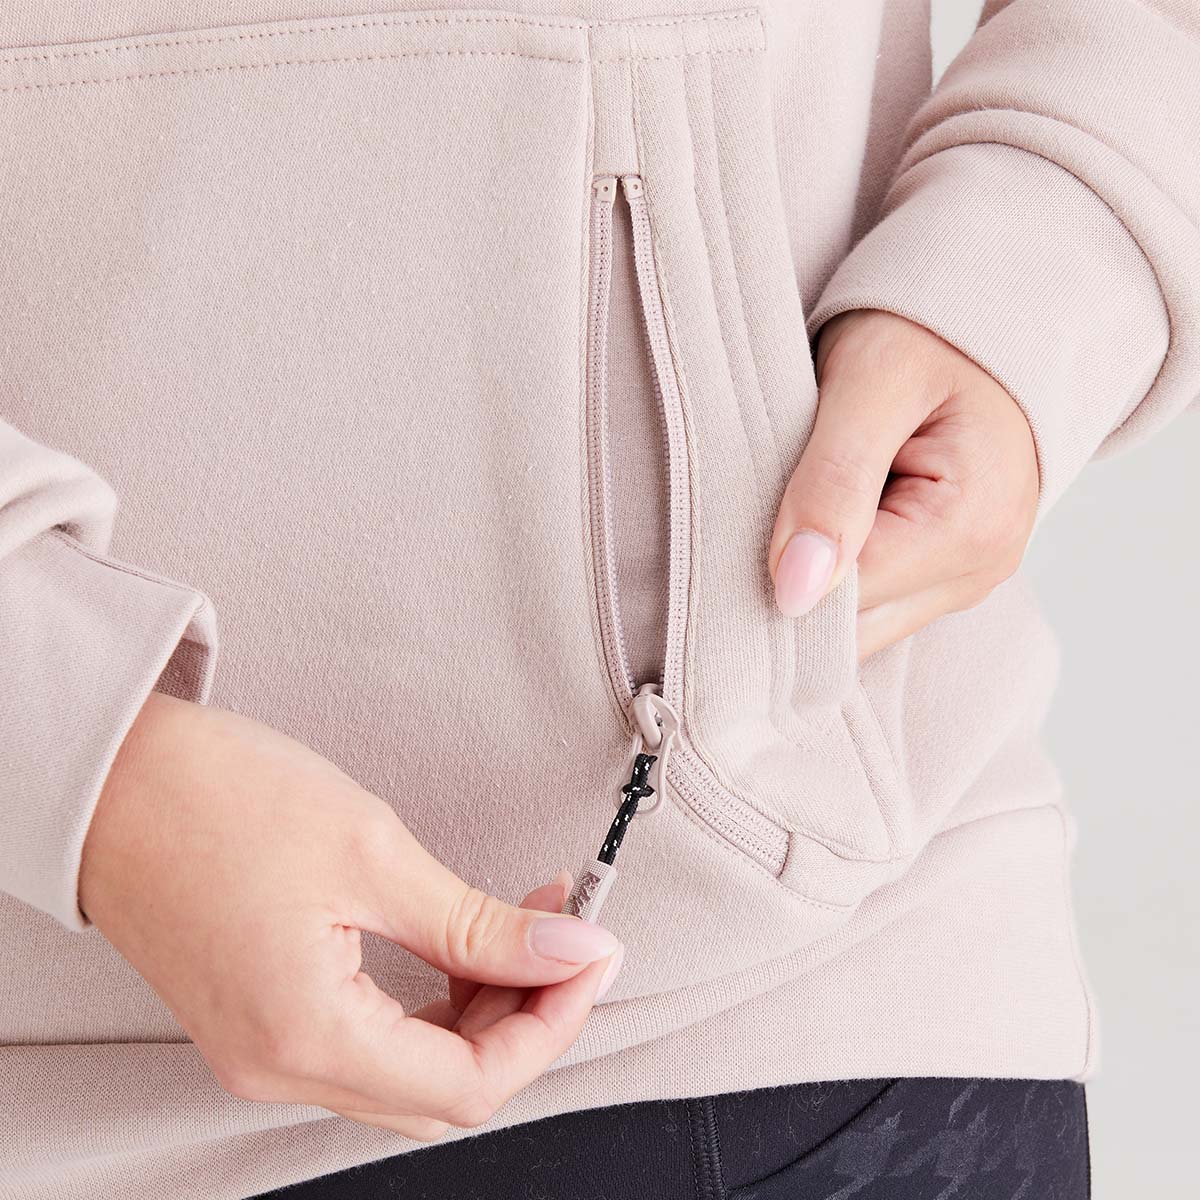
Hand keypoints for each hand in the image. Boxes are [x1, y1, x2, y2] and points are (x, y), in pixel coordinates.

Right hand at [80, 691, 622, 1140]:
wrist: (111, 780)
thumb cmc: (216, 800)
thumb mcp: (371, 854)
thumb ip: (477, 924)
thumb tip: (567, 951)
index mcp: (306, 1039)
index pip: (471, 1084)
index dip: (550, 1023)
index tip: (591, 955)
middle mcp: (281, 1067)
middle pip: (445, 1086)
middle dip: (524, 1015)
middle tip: (565, 936)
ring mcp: (266, 1049)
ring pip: (412, 1066)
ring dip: (482, 1005)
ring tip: (523, 925)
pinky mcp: (262, 1018)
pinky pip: (371, 1038)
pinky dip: (431, 998)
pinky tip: (461, 943)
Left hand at [769, 310, 1038, 657]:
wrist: (989, 308)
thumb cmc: (930, 330)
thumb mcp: (874, 380)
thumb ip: (833, 481)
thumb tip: (794, 594)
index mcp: (971, 530)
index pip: (842, 603)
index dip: (775, 576)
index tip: (730, 531)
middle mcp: (976, 573)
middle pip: (849, 632)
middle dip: (790, 592)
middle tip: (745, 523)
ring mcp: (961, 581)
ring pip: (855, 630)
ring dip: (808, 588)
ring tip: (782, 514)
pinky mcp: (940, 575)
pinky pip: (869, 605)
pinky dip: (830, 578)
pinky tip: (810, 527)